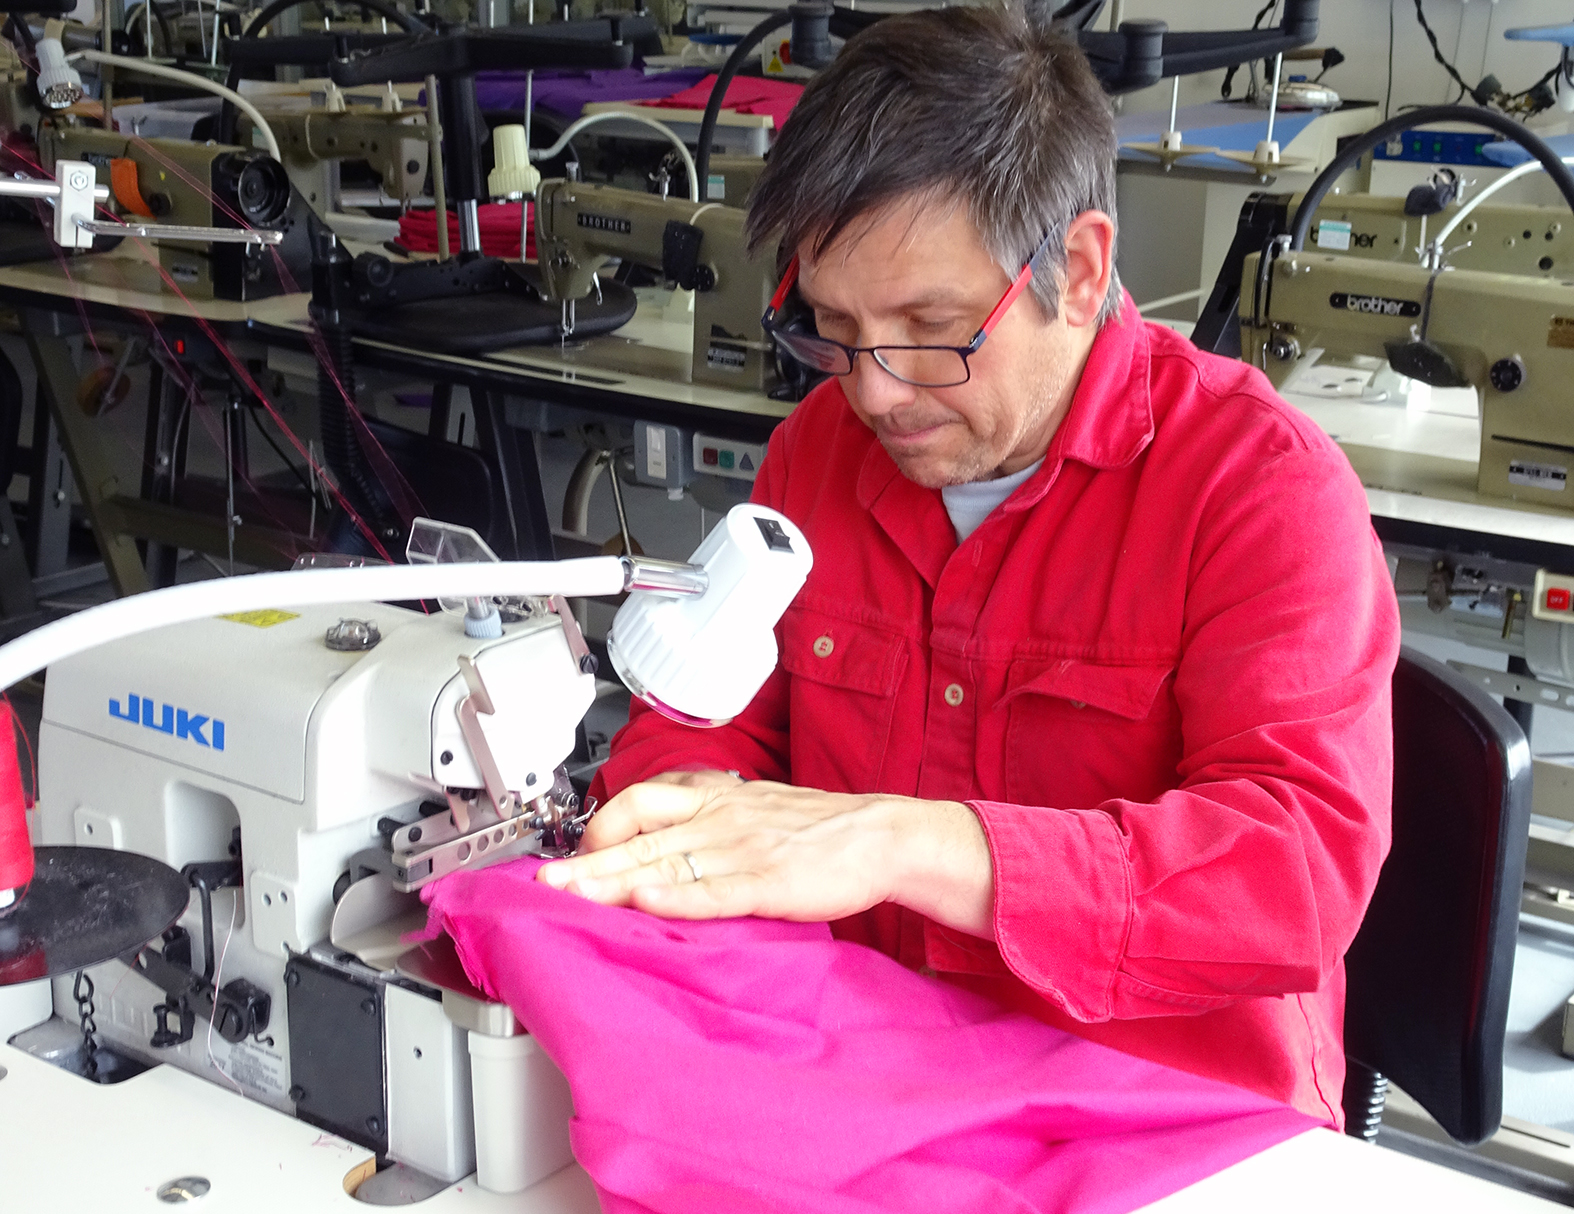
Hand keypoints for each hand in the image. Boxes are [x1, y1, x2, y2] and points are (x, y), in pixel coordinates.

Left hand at [538, 777, 995, 936]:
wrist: (880, 834)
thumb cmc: (818, 829)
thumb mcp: (753, 809)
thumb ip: (706, 824)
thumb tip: (661, 851)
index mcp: (715, 796)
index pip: (641, 801)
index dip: (600, 826)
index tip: (573, 853)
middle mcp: (720, 817)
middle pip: (639, 835)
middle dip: (587, 861)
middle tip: (546, 881)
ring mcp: (742, 848)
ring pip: (665, 862)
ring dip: (613, 882)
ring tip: (573, 897)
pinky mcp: (767, 880)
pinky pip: (713, 889)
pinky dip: (677, 898)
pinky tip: (648, 905)